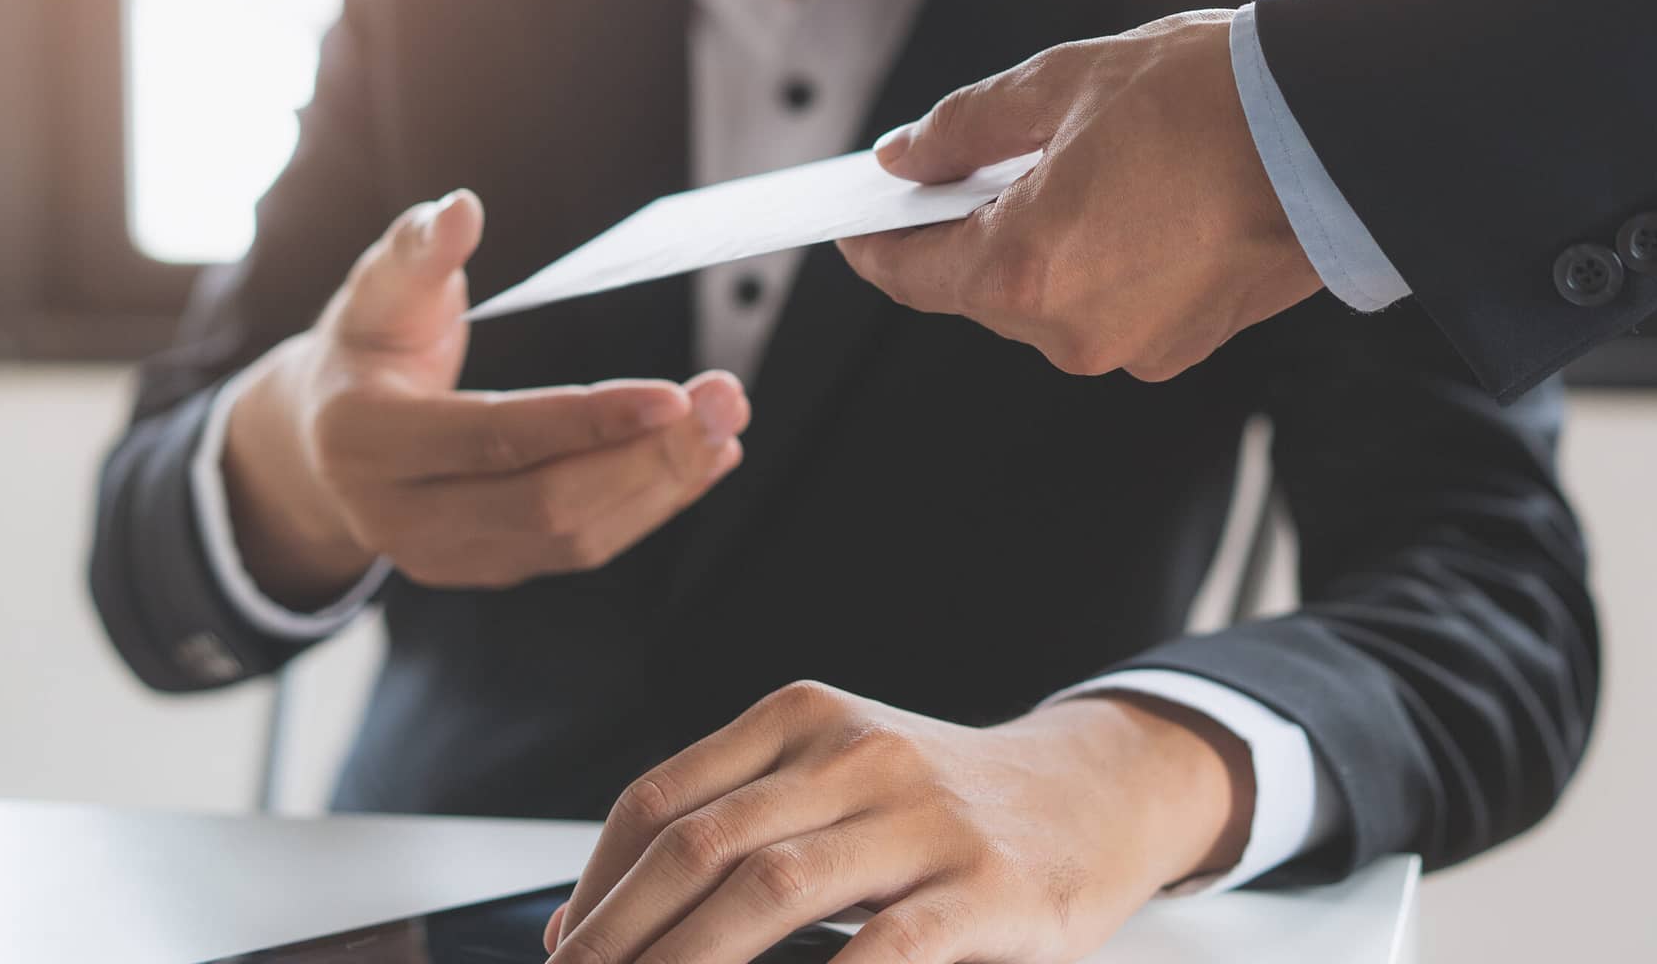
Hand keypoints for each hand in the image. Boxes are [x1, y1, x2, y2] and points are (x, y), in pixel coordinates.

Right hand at [222, 190, 748, 604]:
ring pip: (573, 540)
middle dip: (650, 457)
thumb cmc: (365, 348)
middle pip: (546, 504)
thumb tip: (460, 208)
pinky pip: (580, 549)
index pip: (494, 438)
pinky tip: (698, 461)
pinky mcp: (486, 570)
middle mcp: (397, 516)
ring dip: (663, 485)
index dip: (588, 420)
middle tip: (724, 400)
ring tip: (725, 426)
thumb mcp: (377, 290)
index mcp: (365, 441)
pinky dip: (648, 506)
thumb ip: (419, 249)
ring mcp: (441, 556)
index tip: (674, 393)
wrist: (324, 440)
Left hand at [541, 681, 1251, 963]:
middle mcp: (855, 751)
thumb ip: (740, 820)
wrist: (1091, 792)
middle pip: (699, 843)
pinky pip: (885, 950)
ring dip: (683, 963)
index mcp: (805, 717)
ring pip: (770, 888)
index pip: (661, 797)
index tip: (565, 948)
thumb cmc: (939, 804)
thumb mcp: (840, 774)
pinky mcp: (986, 886)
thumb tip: (597, 920)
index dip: (595, 885)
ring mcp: (923, 816)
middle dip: (618, 934)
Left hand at [840, 11, 1321, 381]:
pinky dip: (1096, 266)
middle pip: (979, 290)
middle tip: (971, 166)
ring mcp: (1130, 350)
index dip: (875, 244)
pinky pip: (1105, 310)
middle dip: (968, 230)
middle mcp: (1072, 331)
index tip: (855, 222)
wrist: (1339, 131)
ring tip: (1075, 170)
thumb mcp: (1060, 86)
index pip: (913, 274)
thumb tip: (906, 157)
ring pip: (1043, 302)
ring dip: (1038, 246)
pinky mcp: (1180, 349)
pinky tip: (1127, 205)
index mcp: (1027, 268)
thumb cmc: (1209, 98)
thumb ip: (964, 129)